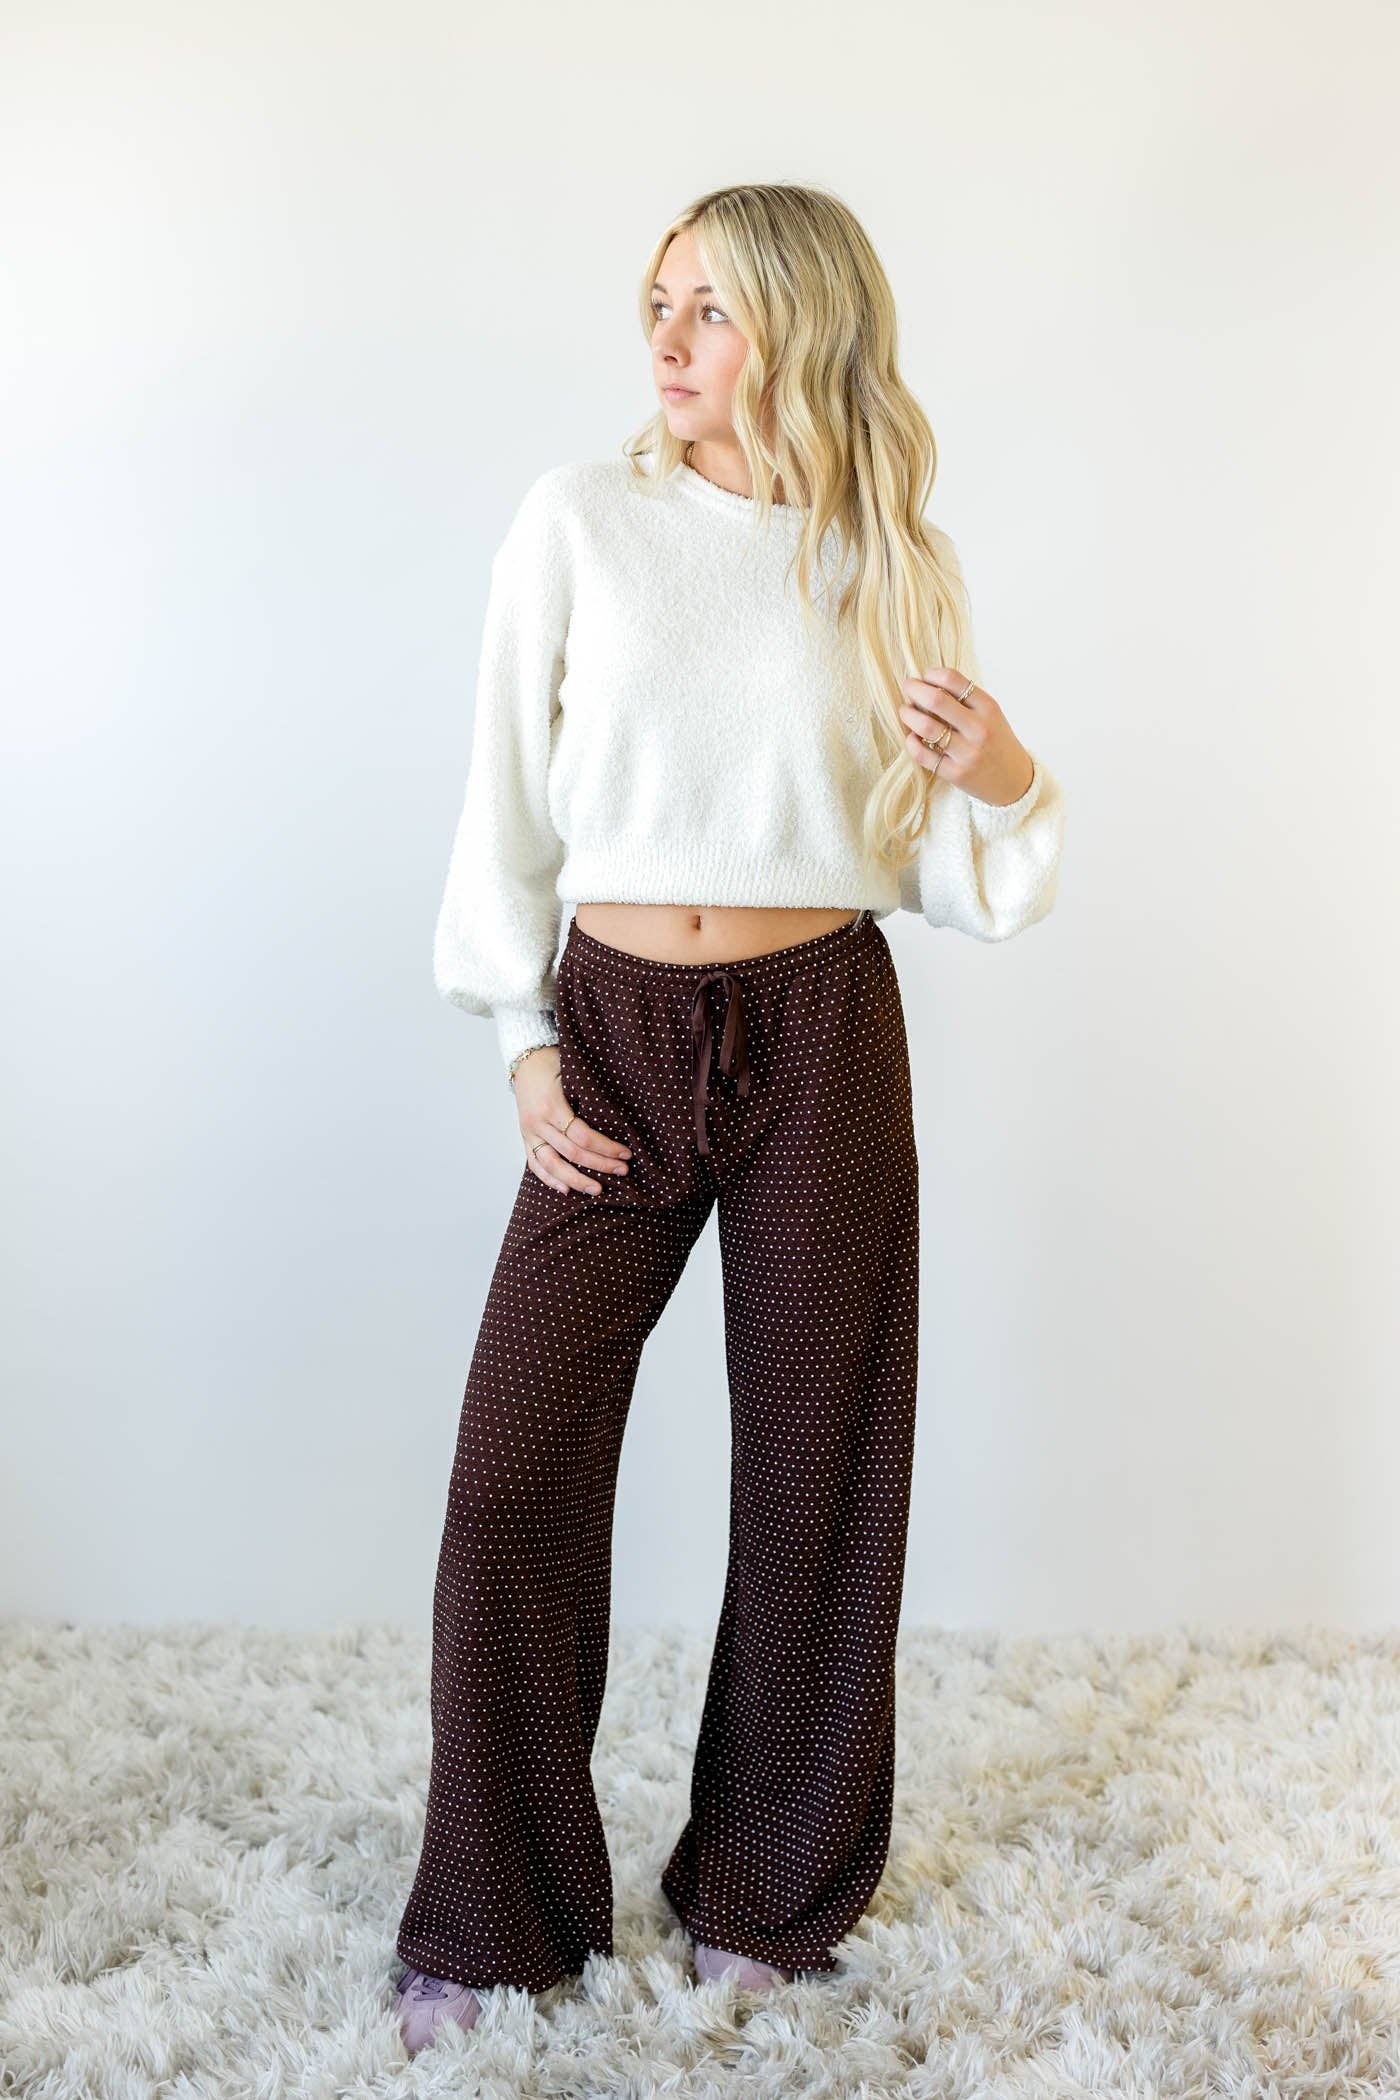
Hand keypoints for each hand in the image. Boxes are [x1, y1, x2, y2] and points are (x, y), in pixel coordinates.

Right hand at [512, 1047, 632, 1196]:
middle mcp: (538, 1122)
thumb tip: (620, 1120)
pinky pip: (535, 1164)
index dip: (605, 1148)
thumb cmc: (554, 1064)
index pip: (582, 1136)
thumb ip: (589, 1098)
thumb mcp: (572, 1076)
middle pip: (572, 1153)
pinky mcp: (525, 1138)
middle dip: (599, 1164)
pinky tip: (566, 1189)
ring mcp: (529, 1132)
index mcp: (551, 1106)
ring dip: (576, 1180)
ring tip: (597, 1189)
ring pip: (552, 1164)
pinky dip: (550, 1179)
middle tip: (622, 1171)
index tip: (625, 1153)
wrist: (526, 1059)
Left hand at [898, 668, 1035, 807]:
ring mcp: (967, 753)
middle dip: (914, 689)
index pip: (953, 680)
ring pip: (926, 727)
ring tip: (905, 711)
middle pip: (936, 700)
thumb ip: (965, 699)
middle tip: (907, 687)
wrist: (1015, 780)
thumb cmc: (996, 741)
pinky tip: (912, 737)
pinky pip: (923, 754)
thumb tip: (927, 683)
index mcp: (988, 708)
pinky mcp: (956, 774)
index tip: (924, 677)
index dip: (931, 674)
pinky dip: (911, 742)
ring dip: (908, 715)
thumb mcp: (991, 714)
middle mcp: (979, 728)